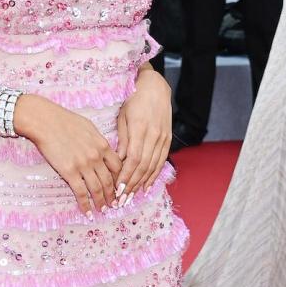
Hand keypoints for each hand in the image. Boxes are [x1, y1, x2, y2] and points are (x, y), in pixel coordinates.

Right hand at [14, 95, 122, 214]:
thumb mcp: (88, 127)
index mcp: (102, 145)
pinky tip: (87, 212)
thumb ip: (97, 141)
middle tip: (115, 204)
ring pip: (97, 189)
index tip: (119, 187)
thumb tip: (102, 149)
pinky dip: (85, 205)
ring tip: (103, 210)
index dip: (120, 179)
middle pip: (110, 181)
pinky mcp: (69, 172)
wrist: (45, 120)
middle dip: (113, 195)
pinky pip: (81, 192)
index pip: (118, 167)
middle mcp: (96, 157)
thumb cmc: (64, 120)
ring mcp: (83, 165)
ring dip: (101, 202)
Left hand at [116, 69, 171, 197]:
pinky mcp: (168, 140)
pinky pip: (161, 161)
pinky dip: (153, 175)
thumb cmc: (134, 99)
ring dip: (141, 184)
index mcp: (139, 129)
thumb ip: (122, 139)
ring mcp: (162, 138)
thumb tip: (119, 161)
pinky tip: (146, 186)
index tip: (117, 189)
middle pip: (143, 167)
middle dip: (132, 185)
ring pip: (152, 166)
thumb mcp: (123, 116)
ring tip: (131, 197)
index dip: (126, 176)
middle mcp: (153, 136)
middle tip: (121, 200)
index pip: (133, 159)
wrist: (155, 87)